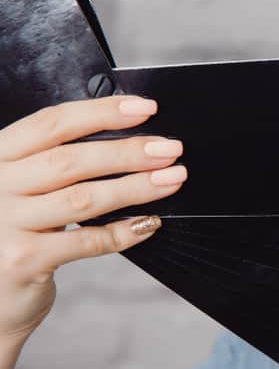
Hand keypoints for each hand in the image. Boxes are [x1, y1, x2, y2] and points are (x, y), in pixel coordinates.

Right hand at [0, 95, 186, 347]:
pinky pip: (87, 241)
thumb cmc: (13, 235)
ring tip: (172, 179)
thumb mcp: (22, 189)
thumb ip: (55, 164)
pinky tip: (149, 223)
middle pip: (71, 159)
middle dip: (128, 151)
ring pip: (83, 198)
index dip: (101, 113)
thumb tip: (131, 140)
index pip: (51, 123)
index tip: (145, 108)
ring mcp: (5, 223)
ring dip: (136, 187)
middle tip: (171, 149)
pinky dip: (124, 231)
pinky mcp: (22, 260)